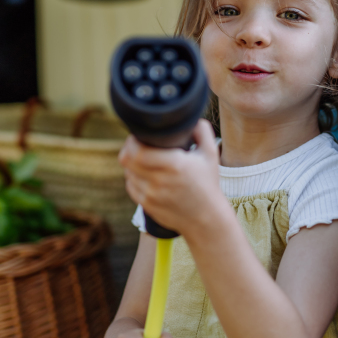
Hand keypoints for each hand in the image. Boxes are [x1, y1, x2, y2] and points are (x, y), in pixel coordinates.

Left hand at [119, 119, 224, 236]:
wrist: (206, 219)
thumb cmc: (208, 184)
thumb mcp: (211, 155)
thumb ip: (203, 131)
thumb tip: (192, 118)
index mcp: (174, 165)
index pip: (137, 151)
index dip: (132, 141)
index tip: (138, 136)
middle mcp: (160, 181)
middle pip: (127, 160)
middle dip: (128, 149)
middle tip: (136, 145)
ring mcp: (151, 195)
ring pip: (127, 173)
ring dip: (131, 164)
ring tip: (142, 160)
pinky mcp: (147, 205)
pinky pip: (130, 187)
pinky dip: (134, 178)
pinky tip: (143, 175)